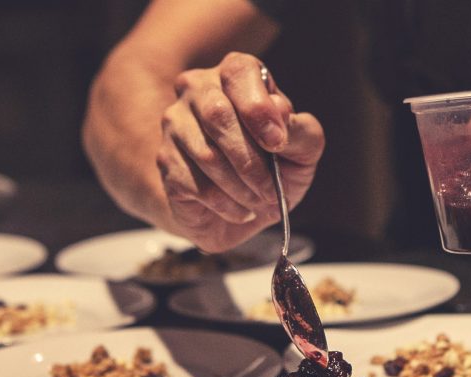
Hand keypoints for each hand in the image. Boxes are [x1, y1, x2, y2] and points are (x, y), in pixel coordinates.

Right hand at [156, 52, 324, 251]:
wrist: (243, 210)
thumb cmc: (276, 169)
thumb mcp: (304, 151)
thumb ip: (302, 131)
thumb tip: (282, 113)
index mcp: (236, 76)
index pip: (239, 71)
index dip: (258, 107)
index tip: (276, 143)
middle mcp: (198, 90)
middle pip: (218, 114)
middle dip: (252, 161)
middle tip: (272, 190)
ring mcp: (176, 124)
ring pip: (206, 154)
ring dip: (242, 188)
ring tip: (260, 202)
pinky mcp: (166, 161)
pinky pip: (194, 183)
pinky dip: (226, 204)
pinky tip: (241, 210)